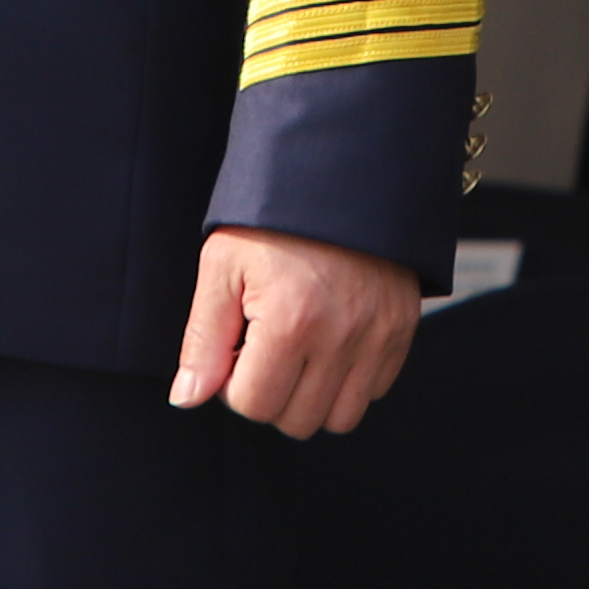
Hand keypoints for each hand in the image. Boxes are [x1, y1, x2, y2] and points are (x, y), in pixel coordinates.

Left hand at [169, 227, 421, 438]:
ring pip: (340, 418)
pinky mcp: (402, 329)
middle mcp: (340, 336)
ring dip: (311, 397)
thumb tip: (186, 398)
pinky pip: (374, 390)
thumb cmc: (273, 217)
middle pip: (296, 420)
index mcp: (289, 321)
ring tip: (297, 351)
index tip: (235, 346)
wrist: (340, 168)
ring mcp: (378, 335)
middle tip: (264, 348)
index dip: (232, 383)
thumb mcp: (223, 265)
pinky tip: (329, 341)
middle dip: (271, 394)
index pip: (253, 405)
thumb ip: (202, 339)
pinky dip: (349, 380)